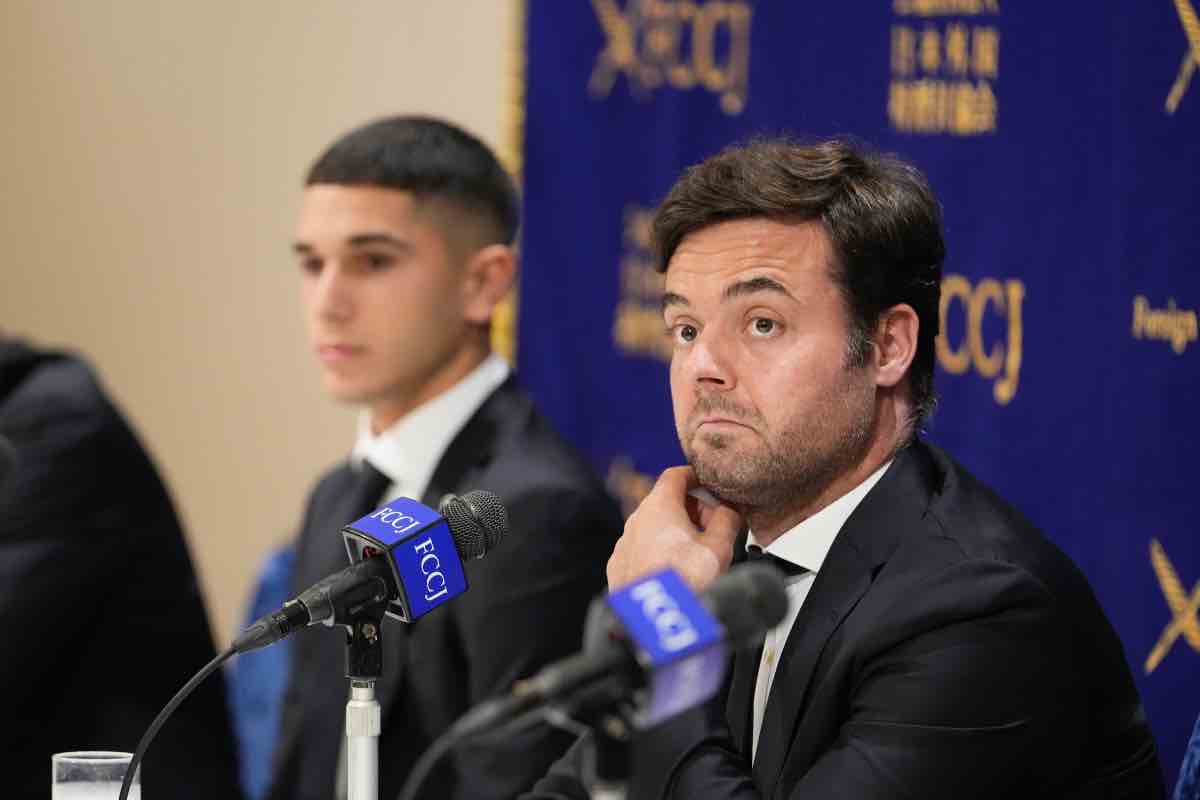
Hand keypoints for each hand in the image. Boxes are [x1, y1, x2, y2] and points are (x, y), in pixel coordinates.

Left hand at [606, 466, 741, 591]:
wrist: (651, 625)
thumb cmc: (684, 584)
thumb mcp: (719, 547)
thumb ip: (727, 520)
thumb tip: (729, 509)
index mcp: (658, 507)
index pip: (675, 475)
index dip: (694, 477)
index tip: (707, 484)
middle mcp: (635, 521)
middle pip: (664, 502)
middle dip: (691, 509)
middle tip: (713, 525)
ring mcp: (624, 545)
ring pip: (652, 527)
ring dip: (675, 532)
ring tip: (697, 553)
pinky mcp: (619, 567)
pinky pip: (642, 549)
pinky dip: (659, 551)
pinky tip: (675, 571)